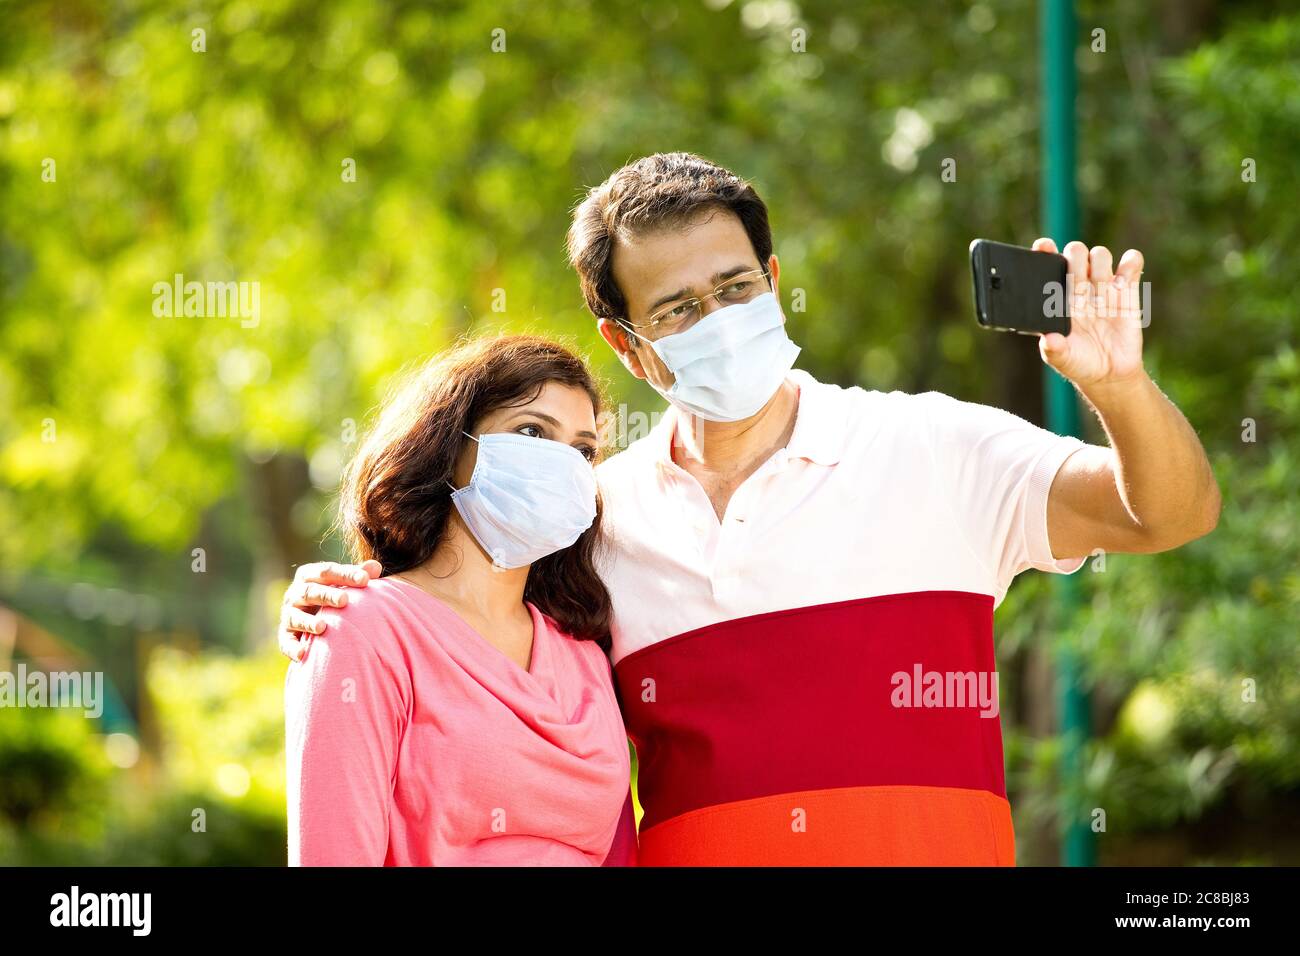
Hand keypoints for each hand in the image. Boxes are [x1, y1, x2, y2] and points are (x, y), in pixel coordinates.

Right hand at [277, 559, 381, 661]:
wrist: (309, 615)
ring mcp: (289, 614)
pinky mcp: (285, 635)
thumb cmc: (333, 595)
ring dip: (308, 622)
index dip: (345, 574)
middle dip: (327, 595)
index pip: (326, 572)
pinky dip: (293, 648)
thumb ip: (358, 575)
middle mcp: (295, 593)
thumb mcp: (343, 583)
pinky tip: (304, 654)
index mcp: (309, 576)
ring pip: (296, 617)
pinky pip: (287, 642)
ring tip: (323, 627)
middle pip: (310, 592)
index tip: (365, 580)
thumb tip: (376, 567)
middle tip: (345, 600)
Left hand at [1032, 238, 1145, 389]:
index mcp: (1058, 298)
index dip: (1045, 252)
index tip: (1044, 247)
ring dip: (1100, 264)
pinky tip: (1123, 281)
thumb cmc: (1080, 363)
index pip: (1048, 266)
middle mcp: (1079, 288)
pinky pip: (1131, 263)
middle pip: (1075, 253)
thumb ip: (1054, 349)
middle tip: (1078, 281)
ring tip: (1104, 290)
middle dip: (1075, 258)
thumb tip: (1048, 340)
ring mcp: (1103, 287)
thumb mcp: (1063, 359)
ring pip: (1100, 254)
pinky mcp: (1127, 290)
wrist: (1111, 374)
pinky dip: (1130, 263)